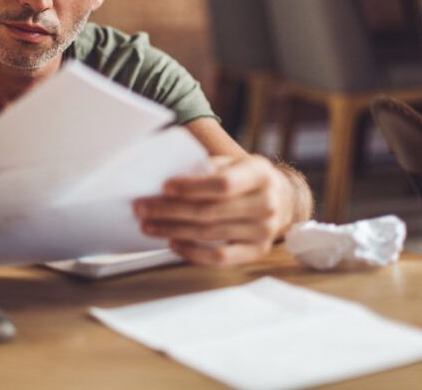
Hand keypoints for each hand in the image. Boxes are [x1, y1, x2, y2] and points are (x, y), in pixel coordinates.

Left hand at [133, 155, 295, 265]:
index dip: (192, 187)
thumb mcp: (234, 162)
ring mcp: (264, 231)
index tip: (164, 187)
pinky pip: (220, 258)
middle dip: (169, 210)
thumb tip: (165, 178)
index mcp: (260, 173)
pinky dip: (193, 253)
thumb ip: (207, 167)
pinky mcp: (256, 252)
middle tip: (141, 208)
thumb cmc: (245, 177)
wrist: (280, 198)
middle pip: (210, 211)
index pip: (223, 184)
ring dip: (173, 230)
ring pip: (209, 234)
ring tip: (148, 225)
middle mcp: (266, 203)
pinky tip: (173, 244)